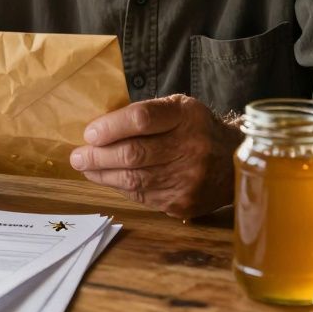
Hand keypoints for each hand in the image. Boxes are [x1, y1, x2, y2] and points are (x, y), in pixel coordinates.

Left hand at [70, 94, 241, 218]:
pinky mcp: (183, 203)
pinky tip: (109, 179)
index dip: (111, 127)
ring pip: (133, 180)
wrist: (234, 163)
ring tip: (86, 168)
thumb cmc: (197, 130)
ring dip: (103, 175)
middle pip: (133, 154)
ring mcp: (187, 179)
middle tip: (77, 156)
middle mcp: (190, 148)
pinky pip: (142, 196)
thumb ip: (146, 114)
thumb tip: (101, 128)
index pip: (142, 119)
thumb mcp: (179, 108)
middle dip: (98, 156)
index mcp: (186, 117)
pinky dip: (121, 187)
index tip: (90, 133)